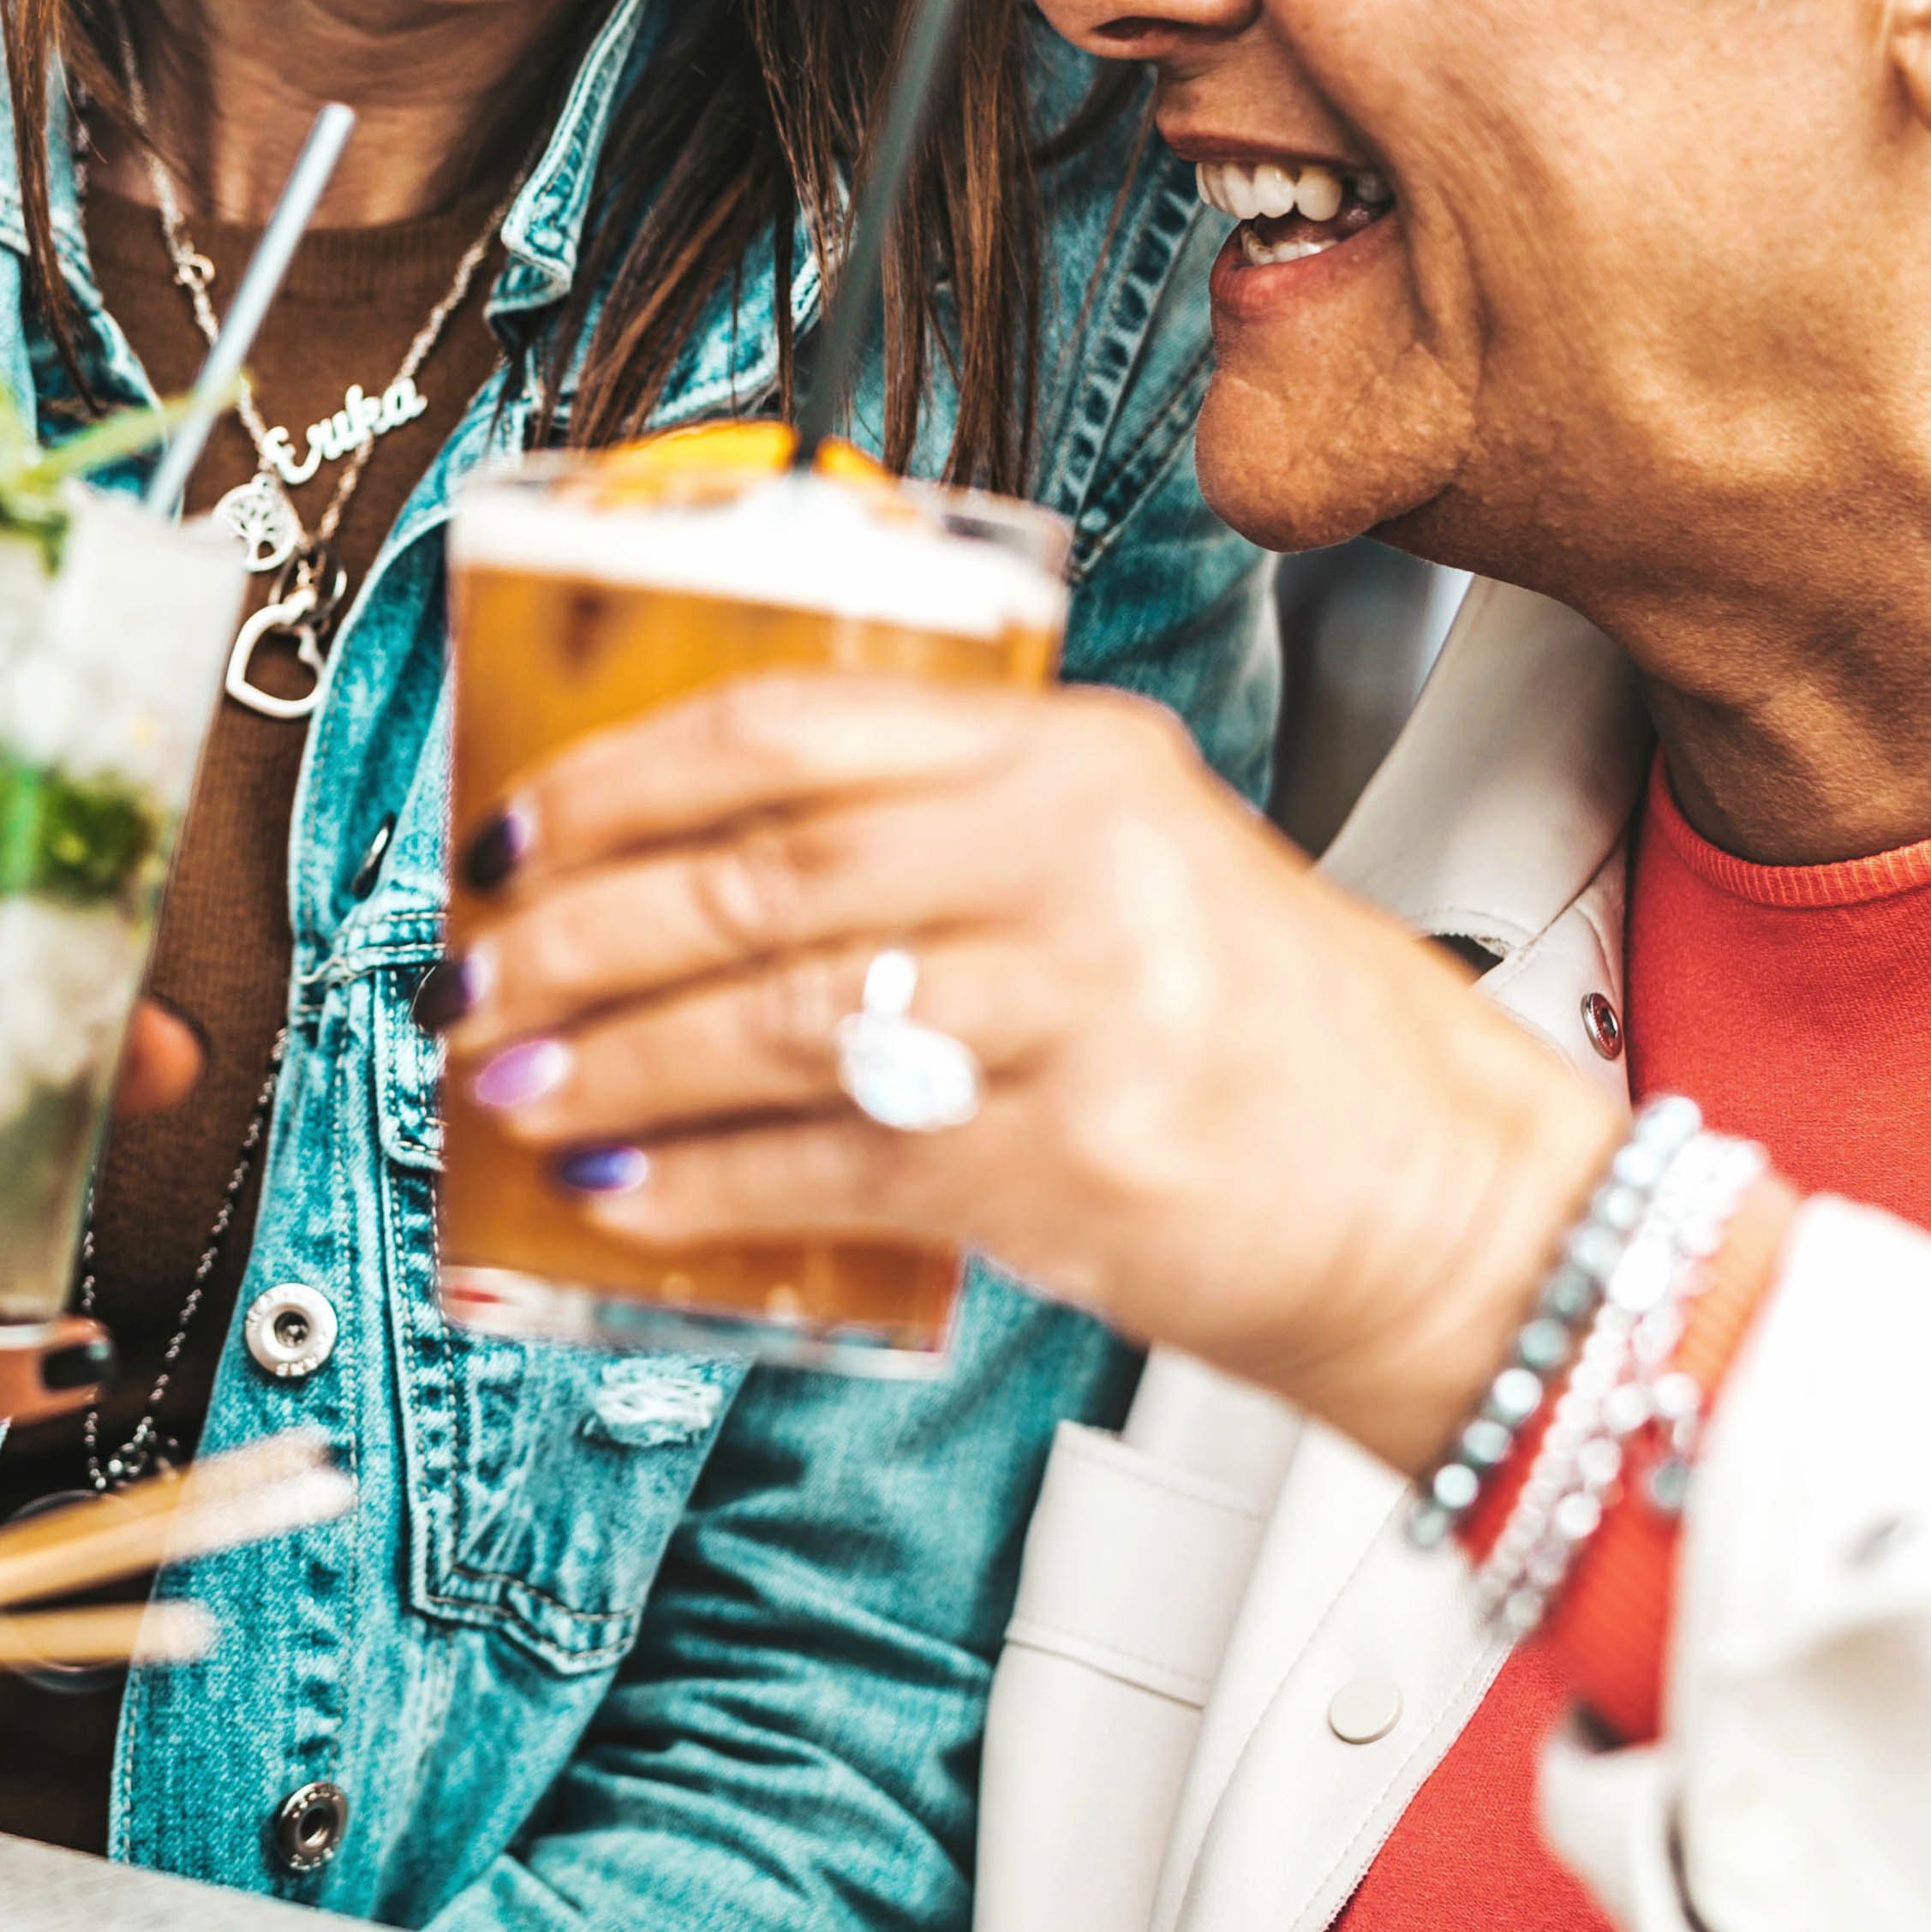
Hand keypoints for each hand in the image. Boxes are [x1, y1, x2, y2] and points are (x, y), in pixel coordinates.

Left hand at [449, 674, 1620, 1471]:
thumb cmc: (1277, 1046)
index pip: (787, 727)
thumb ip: (946, 843)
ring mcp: (1076, 1009)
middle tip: (477, 978)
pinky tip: (624, 1197)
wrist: (1453, 1205)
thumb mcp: (1131, 869)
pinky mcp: (1067, 1162)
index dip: (617, 779)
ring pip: (772, 1023)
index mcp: (1072, 757)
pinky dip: (703, 1186)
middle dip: (575, 935)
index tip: (511, 828)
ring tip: (516, 1091)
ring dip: (611, 1065)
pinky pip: (830, 1163)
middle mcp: (1071, 860)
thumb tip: (690, 879)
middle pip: (751, 876)